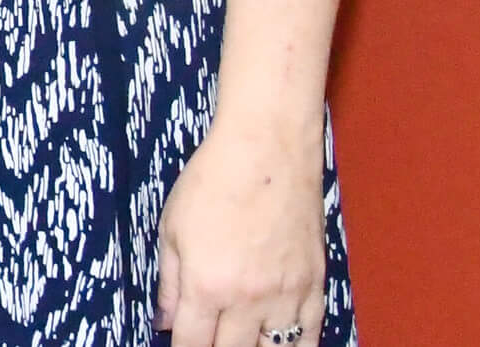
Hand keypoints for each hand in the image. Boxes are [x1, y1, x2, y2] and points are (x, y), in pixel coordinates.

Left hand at [156, 120, 325, 346]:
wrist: (267, 152)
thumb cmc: (212, 180)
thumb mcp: (172, 226)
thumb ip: (168, 281)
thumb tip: (165, 324)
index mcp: (206, 284)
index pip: (192, 345)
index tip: (181, 344)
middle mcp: (247, 301)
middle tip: (209, 337)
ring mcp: (285, 298)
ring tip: (240, 338)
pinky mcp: (314, 289)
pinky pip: (309, 340)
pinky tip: (278, 344)